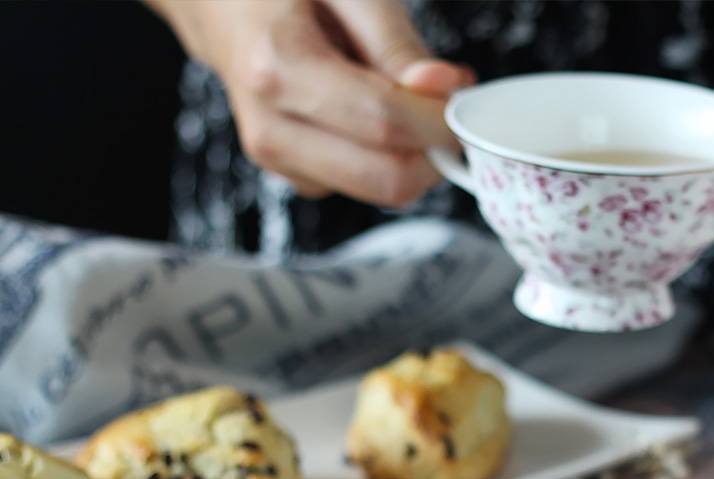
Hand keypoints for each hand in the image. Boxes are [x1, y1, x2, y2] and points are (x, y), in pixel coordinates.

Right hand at [150, 0, 472, 205]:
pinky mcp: (294, 176)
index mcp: (278, 69)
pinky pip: (365, 185)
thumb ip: (395, 41)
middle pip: (387, 179)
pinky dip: (388, 157)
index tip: (460, 90)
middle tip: (444, 103)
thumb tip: (444, 89)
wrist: (217, 8)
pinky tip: (373, 113)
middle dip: (433, 149)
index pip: (386, 124)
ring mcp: (279, 161)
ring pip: (381, 189)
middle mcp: (271, 129)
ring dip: (412, 153)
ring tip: (400, 95)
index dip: (440, 118)